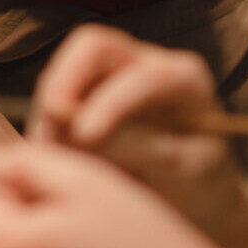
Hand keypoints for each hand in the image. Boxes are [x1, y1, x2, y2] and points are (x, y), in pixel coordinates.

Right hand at [32, 25, 247, 237]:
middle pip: (93, 46)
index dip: (111, 102)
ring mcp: (112, 76)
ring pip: (66, 68)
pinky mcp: (86, 95)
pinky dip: (46, 121)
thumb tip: (86, 134)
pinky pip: (54, 95)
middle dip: (65, 79)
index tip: (86, 136)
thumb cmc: (201, 183)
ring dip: (50, 105)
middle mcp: (145, 64)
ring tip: (48, 148)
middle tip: (50, 122)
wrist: (193, 200)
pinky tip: (48, 151)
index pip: (144, 76)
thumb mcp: (187, 169)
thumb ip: (142, 147)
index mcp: (184, 78)